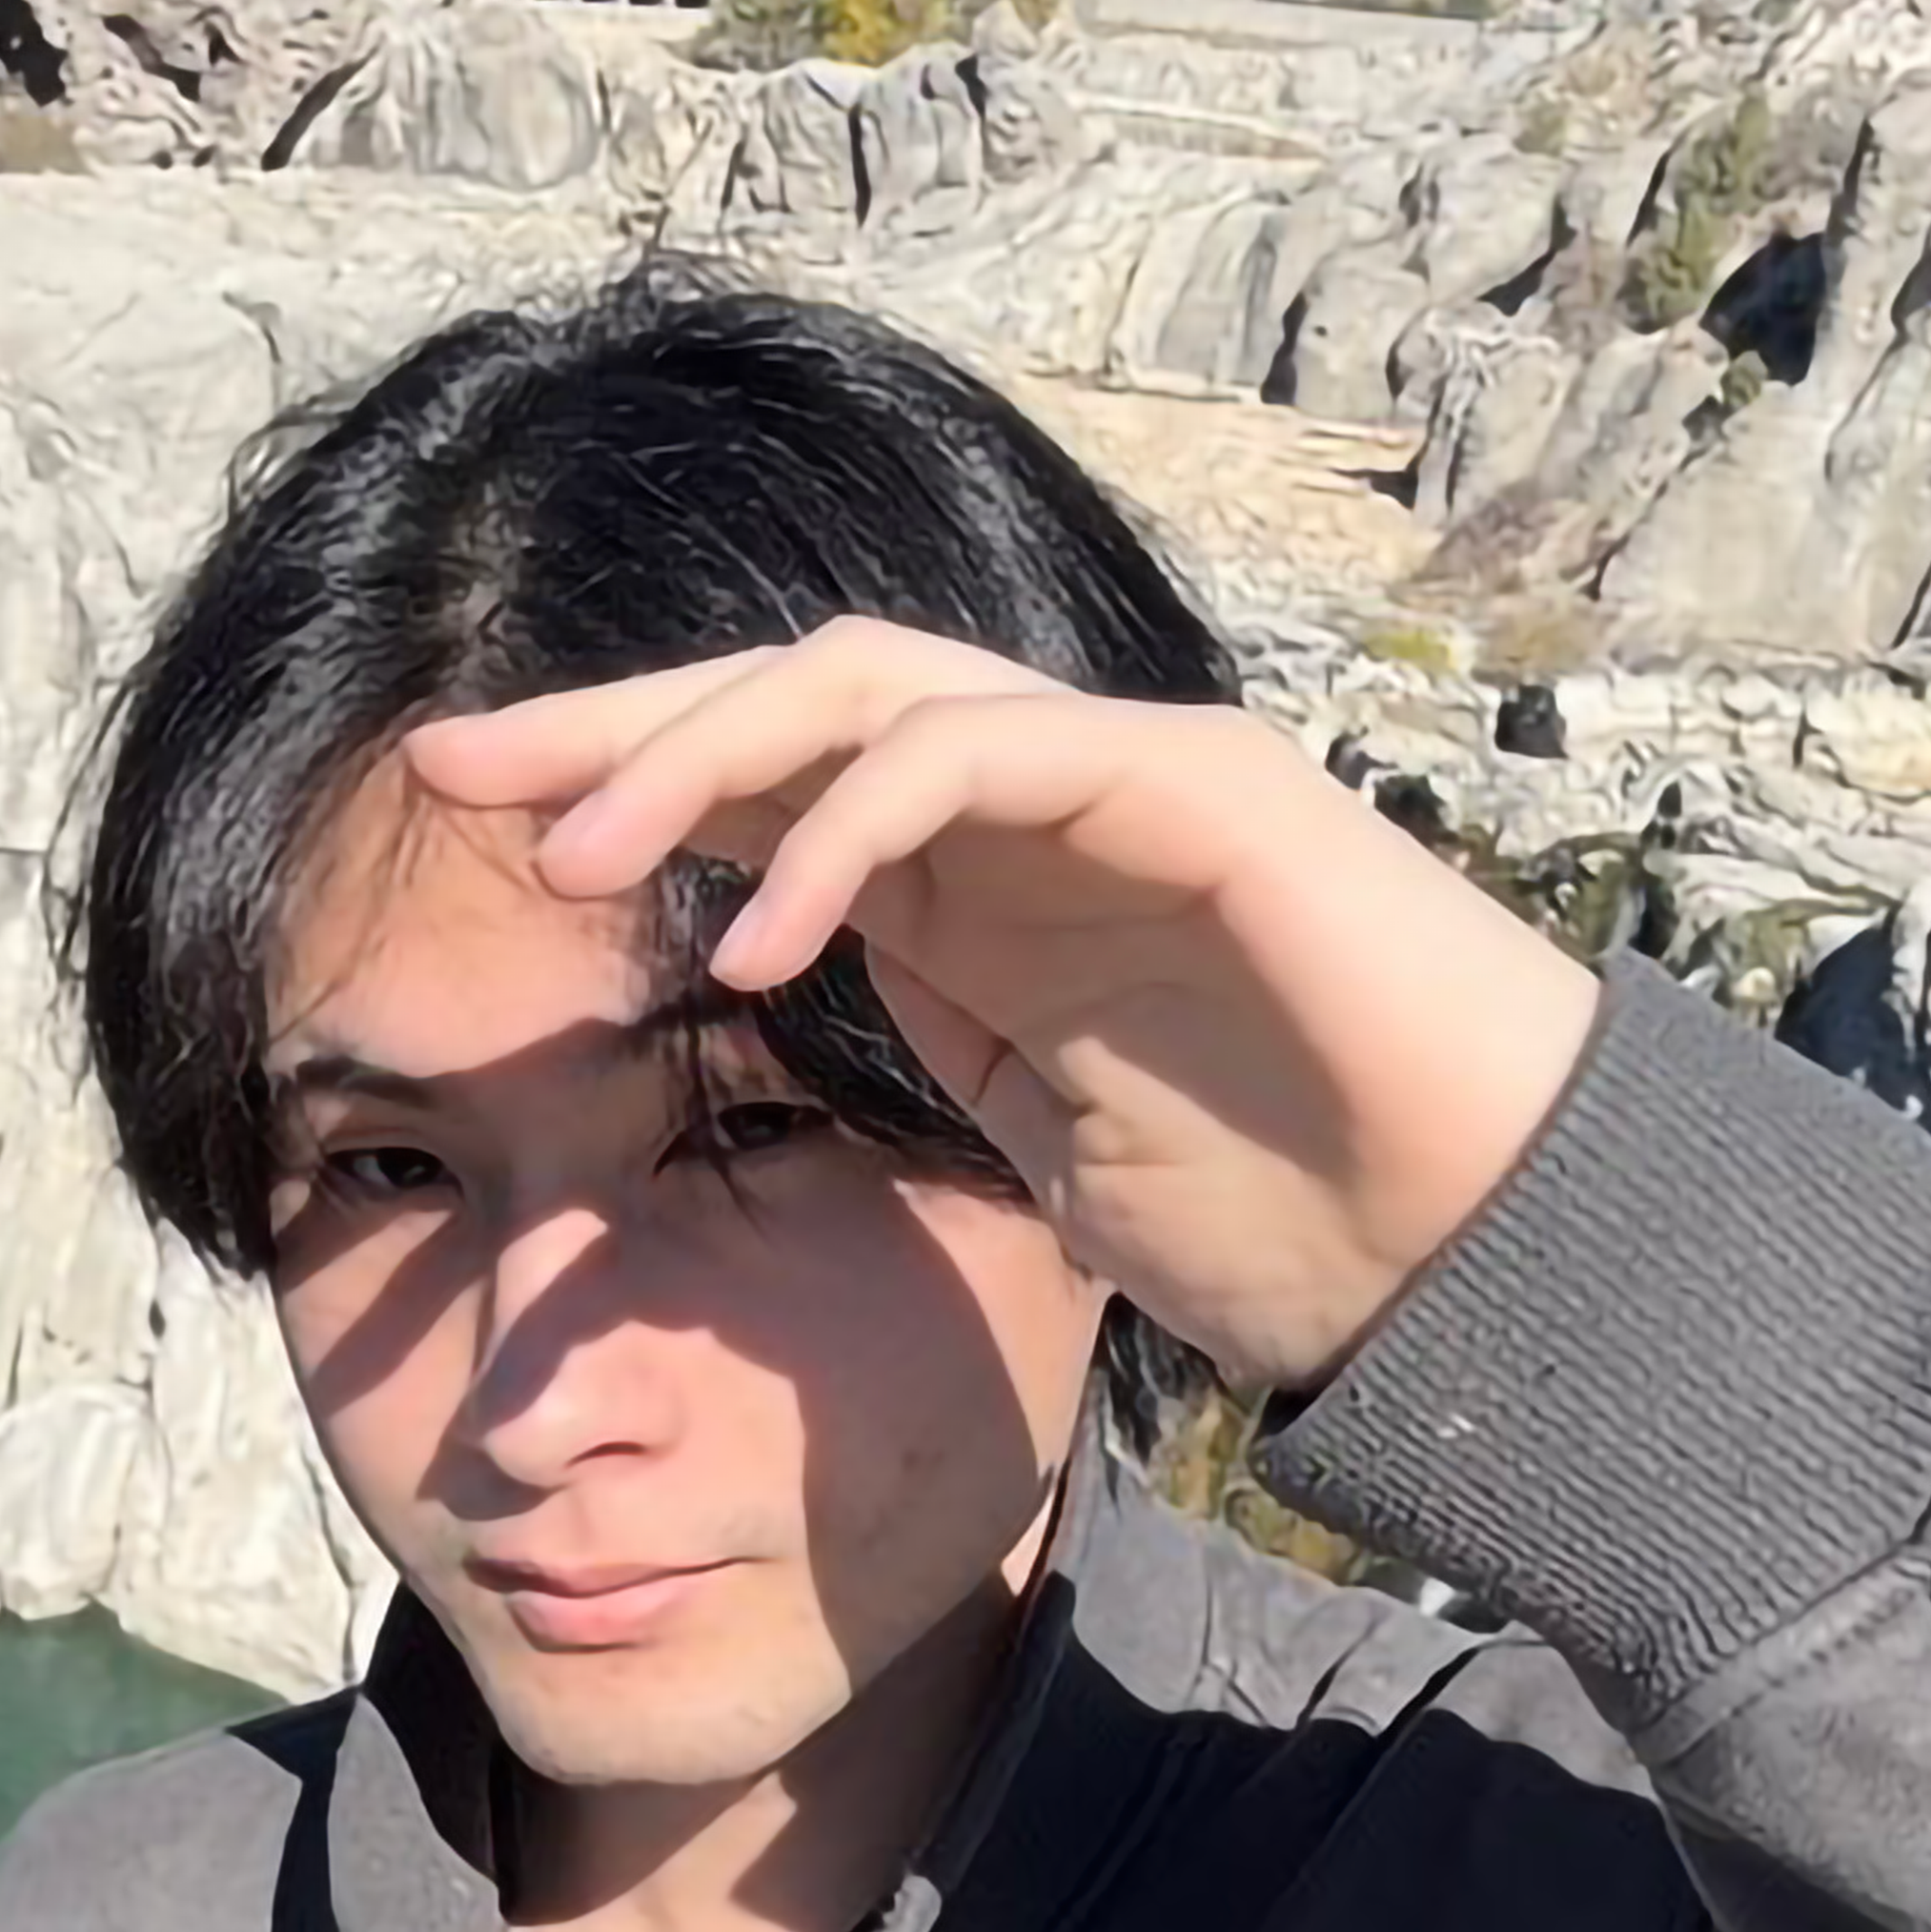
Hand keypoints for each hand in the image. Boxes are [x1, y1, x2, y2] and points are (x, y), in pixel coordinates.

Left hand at [411, 620, 1597, 1392]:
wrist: (1469, 1245)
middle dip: (615, 729)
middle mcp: (1037, 804)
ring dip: (703, 756)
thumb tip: (785, 1014)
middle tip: (461, 779)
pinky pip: (983, 756)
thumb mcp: (1040, 1146)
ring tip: (578, 859)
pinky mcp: (1194, 786)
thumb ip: (931, 1050)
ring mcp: (1117, 777)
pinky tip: (756, 935)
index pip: (774, 787)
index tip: (477, 829)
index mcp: (985, 888)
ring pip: (868, 687)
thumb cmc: (1283, 1214)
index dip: (625, 788)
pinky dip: (854, 825)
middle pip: (791, 702)